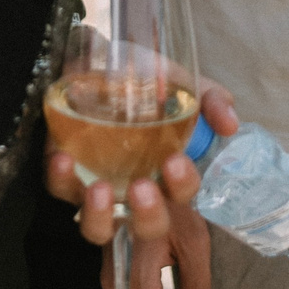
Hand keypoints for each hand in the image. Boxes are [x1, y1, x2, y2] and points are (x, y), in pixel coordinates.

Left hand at [47, 84, 236, 288]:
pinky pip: (59, 188)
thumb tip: (229, 122)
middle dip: (148, 214)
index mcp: (167, 175)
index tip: (176, 161)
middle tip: (143, 188)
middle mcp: (134, 191)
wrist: (104, 61)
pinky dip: (60, 179)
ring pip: (98, 227)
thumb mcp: (185, 85)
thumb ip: (211, 101)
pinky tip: (63, 159)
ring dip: (99, 215)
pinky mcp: (65, 174)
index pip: (182, 196)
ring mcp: (98, 189)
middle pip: (147, 226)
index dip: (181, 186)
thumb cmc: (150, 82)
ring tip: (100, 190)